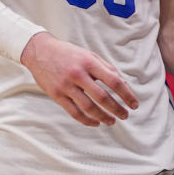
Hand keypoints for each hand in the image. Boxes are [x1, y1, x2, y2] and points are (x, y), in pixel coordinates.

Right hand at [20, 32, 138, 126]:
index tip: (134, 103)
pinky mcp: (56, 95)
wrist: (40, 51)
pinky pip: (74, 112)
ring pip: (88, 107)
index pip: (113, 81)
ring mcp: (66, 85)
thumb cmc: (67, 53)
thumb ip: (106, 68)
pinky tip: (95, 123)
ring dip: (103, 117)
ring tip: (112, 121)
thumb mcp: (89, 55)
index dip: (126, 94)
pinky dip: (86, 120)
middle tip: (125, 115)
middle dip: (117, 109)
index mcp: (89, 62)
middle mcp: (78, 74)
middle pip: (102, 97)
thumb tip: (123, 84)